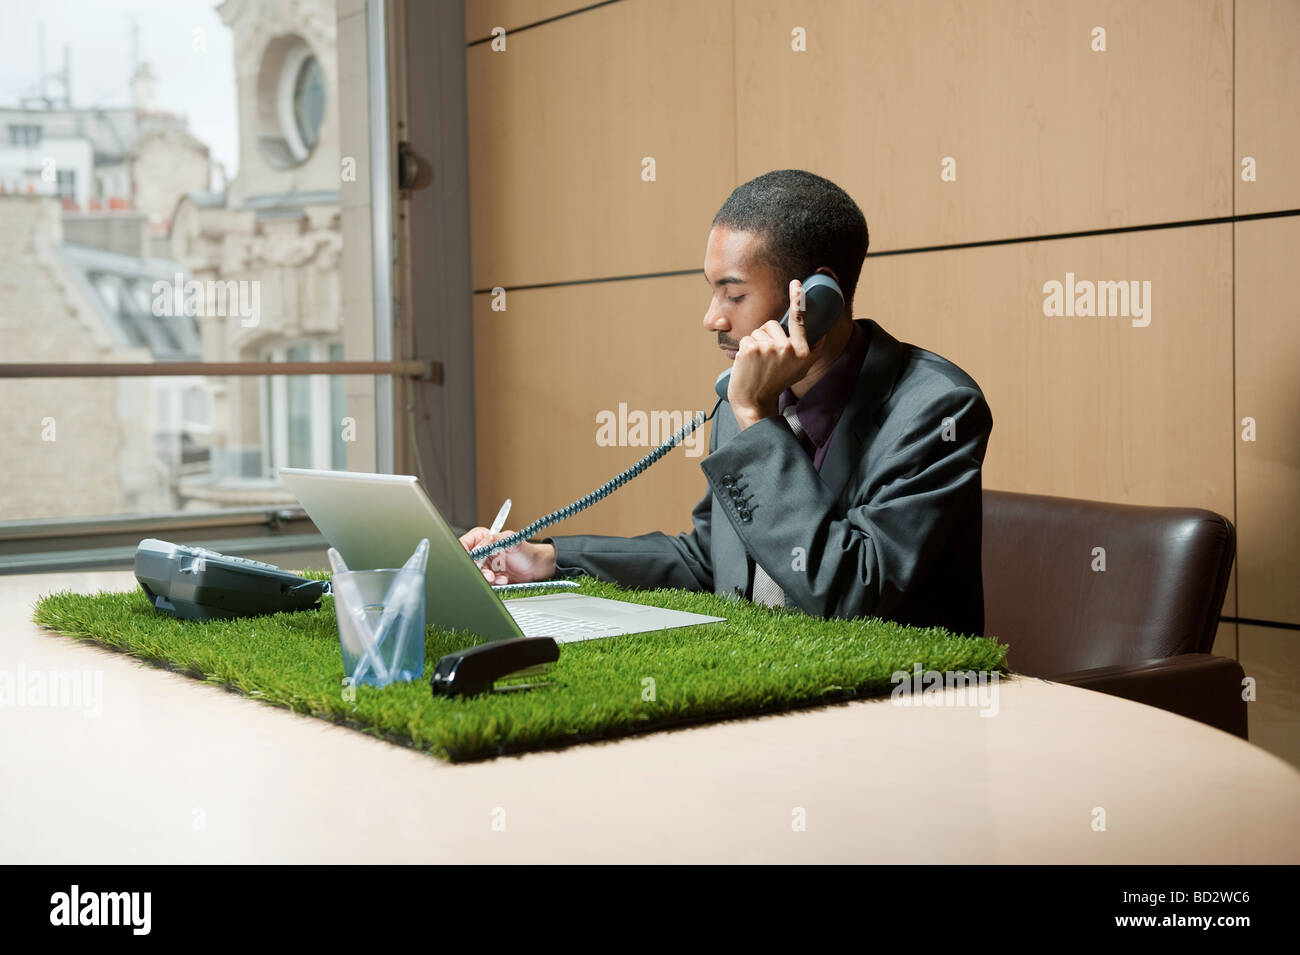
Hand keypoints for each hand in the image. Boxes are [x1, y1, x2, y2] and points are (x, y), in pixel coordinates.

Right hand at [458, 527, 556, 584]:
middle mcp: (482, 552)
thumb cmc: (526, 551)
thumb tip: (477, 549)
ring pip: (476, 574)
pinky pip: (485, 582)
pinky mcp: (490, 577)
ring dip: (487, 578)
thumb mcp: (510, 540)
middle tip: (488, 574)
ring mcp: (485, 565)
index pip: (464, 545)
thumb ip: (493, 541)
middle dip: (478, 569)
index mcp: (482, 538)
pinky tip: (503, 579)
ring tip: (499, 578)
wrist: (536, 567)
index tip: (471, 561)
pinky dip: (493, 583)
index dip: (465, 554)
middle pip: (468, 562)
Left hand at [727, 279, 823, 426]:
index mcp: (803, 352)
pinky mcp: (752, 348)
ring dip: (755, 343)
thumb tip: (823, 332)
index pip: (800, 320)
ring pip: (758, 331)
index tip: (796, 283)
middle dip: (766, 337)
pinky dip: (744, 349)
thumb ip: (811, 350)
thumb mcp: (800, 369)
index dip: (798, 299)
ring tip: (757, 363)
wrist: (754, 401)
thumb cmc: (776, 383)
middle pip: (772, 325)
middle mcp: (789, 349)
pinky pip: (746, 338)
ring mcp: (770, 348)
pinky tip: (748, 364)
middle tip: (766, 360)